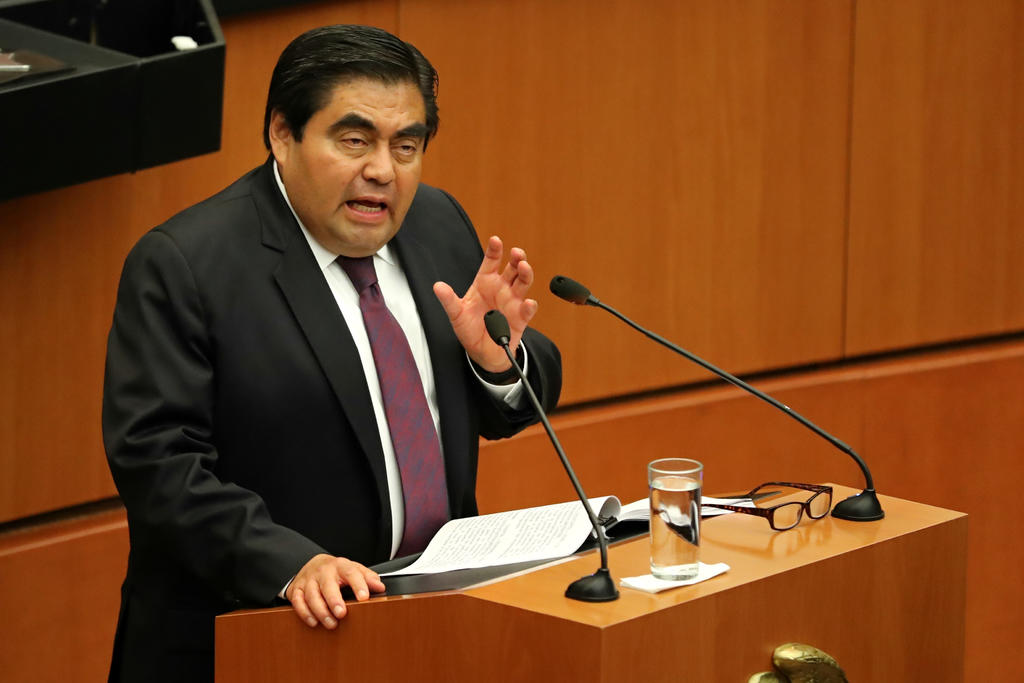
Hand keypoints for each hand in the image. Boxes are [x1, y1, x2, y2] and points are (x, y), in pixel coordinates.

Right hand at [285, 554, 385, 628]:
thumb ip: (368, 578)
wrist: (314, 564)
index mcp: (341, 565)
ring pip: (312, 595)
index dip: (358, 584)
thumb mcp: (354, 570)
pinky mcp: (296, 588)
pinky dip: (305, 613)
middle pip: (328, 585)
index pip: (351, 572)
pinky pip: (298, 601)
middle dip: (334, 600)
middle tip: (342, 614)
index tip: (364, 597)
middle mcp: (323, 571)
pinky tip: (314, 622)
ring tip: (331, 624)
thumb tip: (380, 587)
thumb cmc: (337, 572)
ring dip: (321, 611)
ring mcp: (308, 579)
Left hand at [433, 236, 537, 371]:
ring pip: (524, 282)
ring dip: (526, 274)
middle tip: (517, 253)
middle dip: (517, 258)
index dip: (494, 250)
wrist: (481, 351)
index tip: (495, 240)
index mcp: (485, 282)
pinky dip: (529, 306)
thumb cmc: (469, 328)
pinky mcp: (520, 317)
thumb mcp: (456, 314)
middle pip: (512, 268)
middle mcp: (501, 288)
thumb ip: (449, 300)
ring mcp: (512, 301)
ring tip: (524, 268)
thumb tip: (437, 287)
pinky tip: (527, 303)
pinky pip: (527, 309)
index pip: (491, 261)